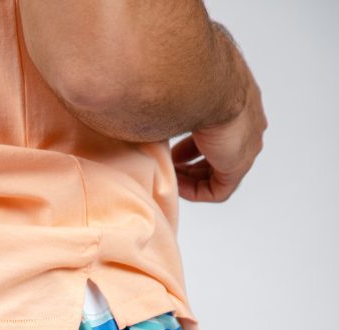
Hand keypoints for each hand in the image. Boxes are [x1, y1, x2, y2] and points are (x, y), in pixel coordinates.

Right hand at [170, 68, 267, 202]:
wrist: (202, 80)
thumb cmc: (186, 74)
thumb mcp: (180, 85)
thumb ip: (171, 97)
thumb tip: (144, 97)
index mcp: (237, 97)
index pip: (219, 127)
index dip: (193, 142)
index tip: (172, 148)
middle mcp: (248, 120)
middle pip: (220, 151)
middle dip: (193, 161)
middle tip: (171, 164)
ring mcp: (247, 144)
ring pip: (221, 171)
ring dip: (194, 176)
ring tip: (171, 176)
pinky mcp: (239, 164)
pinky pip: (219, 189)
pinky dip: (197, 191)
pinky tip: (177, 186)